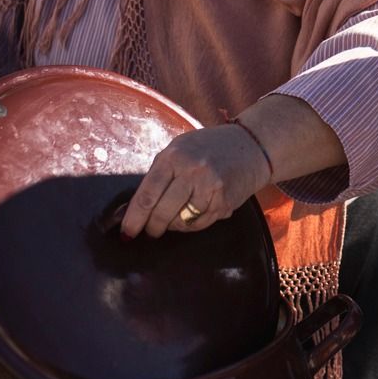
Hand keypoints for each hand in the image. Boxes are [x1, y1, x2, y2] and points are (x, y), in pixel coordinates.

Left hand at [119, 123, 272, 238]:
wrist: (250, 146)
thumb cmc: (208, 148)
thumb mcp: (179, 149)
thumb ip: (159, 172)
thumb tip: (136, 206)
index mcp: (174, 157)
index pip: (147, 194)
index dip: (134, 217)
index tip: (127, 232)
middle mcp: (192, 171)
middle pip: (162, 212)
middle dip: (152, 227)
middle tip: (150, 232)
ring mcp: (210, 187)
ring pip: (182, 221)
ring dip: (174, 226)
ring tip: (174, 220)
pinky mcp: (225, 201)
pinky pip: (201, 223)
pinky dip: (193, 224)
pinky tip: (194, 214)